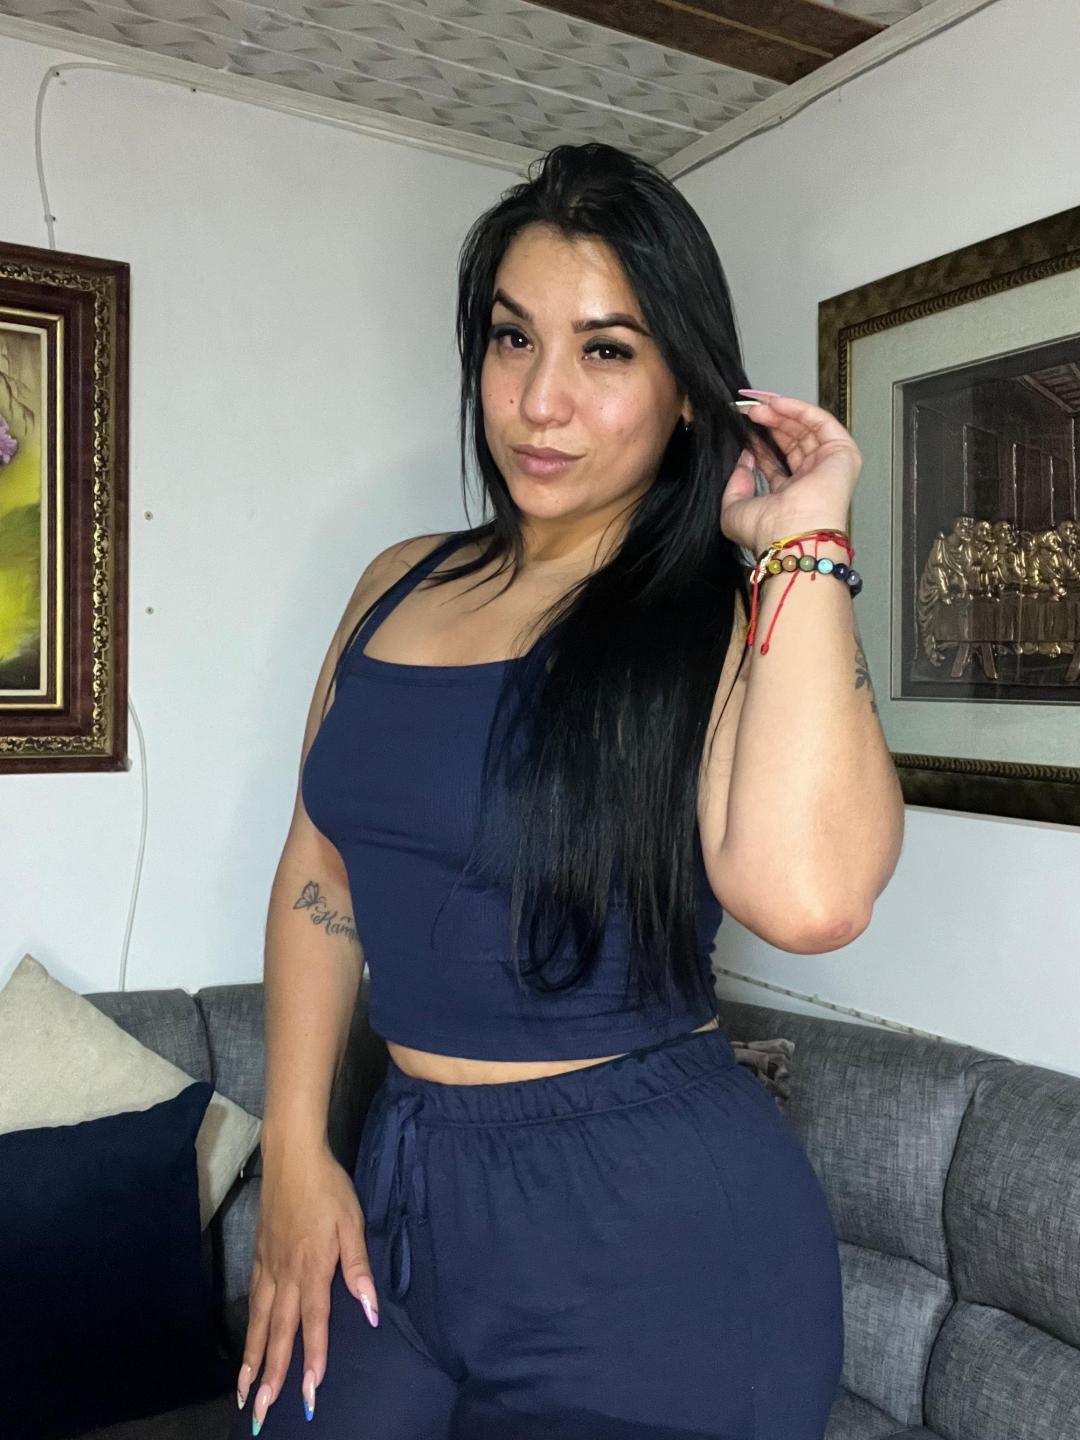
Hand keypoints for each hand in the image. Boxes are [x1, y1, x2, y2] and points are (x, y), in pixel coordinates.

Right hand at [236, 1143, 378, 1429]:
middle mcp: (286, 1275)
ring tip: (244, 1391)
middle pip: (277, 1332)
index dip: (313, 1358)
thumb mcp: (353, 1224)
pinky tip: (247, 1341)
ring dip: (251, 1359)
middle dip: (271, 1374)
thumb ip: (359, 1269)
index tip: (311, 1393)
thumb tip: (370, 1310)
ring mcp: (268, 1267)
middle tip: (261, 1411)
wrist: (291, 1158)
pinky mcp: (259, 1257)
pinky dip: (248, 1327)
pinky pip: (252, 1300)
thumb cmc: (329, 1189)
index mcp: (313, 1268)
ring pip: (258, 1321)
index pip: (313, 1323)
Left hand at [720, 392, 861, 555]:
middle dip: (770, 423)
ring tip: (758, 407)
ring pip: (806, 429)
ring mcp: (828, 466)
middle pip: (792, 441)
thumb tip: (744, 461)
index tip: (744, 428)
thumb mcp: (734, 510)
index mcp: (791, 496)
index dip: (761, 442)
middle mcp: (811, 481)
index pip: (777, 461)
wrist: (791, 535)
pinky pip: (821, 422)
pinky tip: (777, 404)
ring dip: (781, 413)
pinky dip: (800, 410)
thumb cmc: (768, 533)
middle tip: (750, 412)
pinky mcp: (842, 453)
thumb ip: (735, 484)